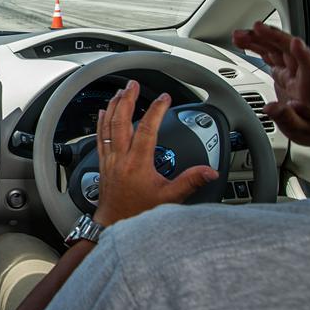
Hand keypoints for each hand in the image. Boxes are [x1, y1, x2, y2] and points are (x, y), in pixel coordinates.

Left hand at [94, 80, 217, 226]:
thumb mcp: (169, 199)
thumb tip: (210, 171)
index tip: (164, 98)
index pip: (147, 129)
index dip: (156, 110)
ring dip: (114, 106)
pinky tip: (102, 111)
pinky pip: (99, 137)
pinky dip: (101, 122)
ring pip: (108, 126)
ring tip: (121, 92)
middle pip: (122, 121)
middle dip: (128, 100)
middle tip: (134, 84)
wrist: (113, 225)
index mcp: (138, 163)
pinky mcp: (102, 163)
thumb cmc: (138, 213)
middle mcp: (121, 158)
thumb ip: (190, 182)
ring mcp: (109, 159)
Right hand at [232, 21, 309, 147]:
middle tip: (255, 28)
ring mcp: (292, 71)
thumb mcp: (302, 131)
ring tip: (238, 35)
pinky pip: (269, 54)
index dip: (303, 55)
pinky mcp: (283, 72)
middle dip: (273, 37)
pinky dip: (256, 46)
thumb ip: (287, 118)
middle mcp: (301, 75)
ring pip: (277, 49)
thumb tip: (270, 108)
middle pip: (289, 52)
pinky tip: (243, 41)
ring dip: (259, 39)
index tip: (296, 42)